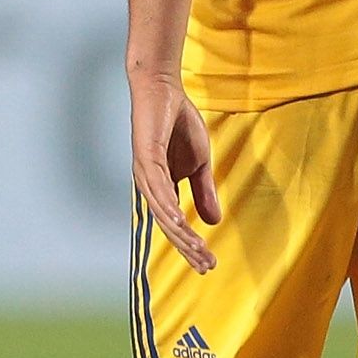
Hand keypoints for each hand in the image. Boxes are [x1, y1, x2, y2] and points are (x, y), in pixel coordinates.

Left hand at [130, 70, 220, 273]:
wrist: (164, 90)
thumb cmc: (178, 123)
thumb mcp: (200, 163)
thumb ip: (204, 192)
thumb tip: (213, 222)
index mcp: (161, 187)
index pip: (175, 224)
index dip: (191, 244)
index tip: (209, 264)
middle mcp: (149, 185)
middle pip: (167, 225)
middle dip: (187, 247)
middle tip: (206, 266)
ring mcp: (145, 172)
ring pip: (162, 211)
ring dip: (180, 233)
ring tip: (197, 250)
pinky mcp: (145, 157)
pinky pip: (157, 187)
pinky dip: (168, 205)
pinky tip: (179, 220)